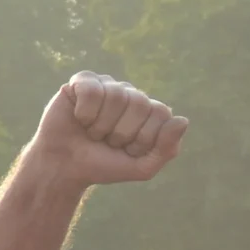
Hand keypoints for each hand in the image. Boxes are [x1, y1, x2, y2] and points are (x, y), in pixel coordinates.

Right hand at [31, 72, 186, 188]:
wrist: (66, 166)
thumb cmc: (106, 165)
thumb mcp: (143, 167)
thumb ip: (167, 148)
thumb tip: (184, 120)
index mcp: (151, 113)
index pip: (162, 113)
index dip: (145, 137)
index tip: (129, 150)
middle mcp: (132, 95)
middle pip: (141, 103)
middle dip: (123, 132)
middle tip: (109, 141)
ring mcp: (108, 86)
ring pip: (117, 95)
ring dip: (103, 124)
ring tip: (94, 132)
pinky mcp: (83, 81)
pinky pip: (93, 90)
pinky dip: (86, 112)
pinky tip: (80, 118)